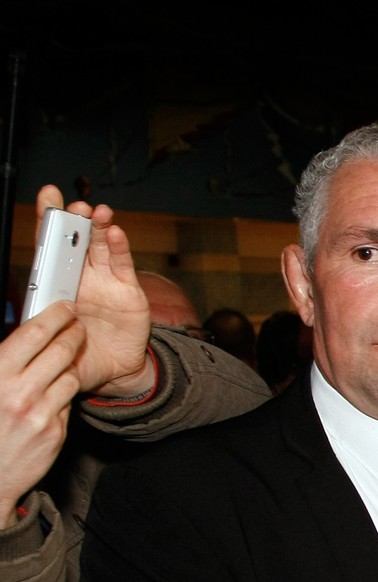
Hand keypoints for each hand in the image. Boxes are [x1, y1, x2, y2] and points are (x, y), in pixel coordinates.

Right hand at [0, 303, 87, 524]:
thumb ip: (5, 360)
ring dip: (71, 364)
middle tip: (77, 327)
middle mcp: (20, 394)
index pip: (34, 335)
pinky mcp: (56, 433)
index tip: (66, 308)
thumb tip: (19, 336)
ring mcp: (41, 415)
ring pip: (71, 376)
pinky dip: (63, 395)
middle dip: (73, 334)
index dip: (55, 317)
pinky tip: (53, 393)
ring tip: (66, 358)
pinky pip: (68, 404)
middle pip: (62, 351)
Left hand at [34, 185, 153, 397]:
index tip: (47, 199)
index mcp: (58, 286)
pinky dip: (120, 248)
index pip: (50, 249)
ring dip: (98, 227)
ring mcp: (106, 282)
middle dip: (72, 219)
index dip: (48, 223)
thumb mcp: (55, 344)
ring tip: (95, 212)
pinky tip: (115, 233)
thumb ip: (46, 331)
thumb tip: (33, 324)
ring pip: (101, 247)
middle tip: (70, 205)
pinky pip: (123, 265)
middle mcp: (81, 278)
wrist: (115, 371)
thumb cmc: (81, 355)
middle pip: (75, 242)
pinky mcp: (129, 291)